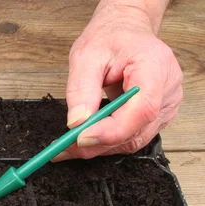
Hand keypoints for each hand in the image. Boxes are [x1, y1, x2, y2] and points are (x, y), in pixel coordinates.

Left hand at [56, 2, 182, 160]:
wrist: (125, 32)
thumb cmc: (110, 38)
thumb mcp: (86, 56)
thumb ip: (81, 89)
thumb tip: (76, 122)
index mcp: (155, 67)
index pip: (141, 110)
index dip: (110, 130)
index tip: (80, 137)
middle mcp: (167, 89)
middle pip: (135, 131)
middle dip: (97, 143)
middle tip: (64, 147)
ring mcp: (166, 105)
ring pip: (133, 140)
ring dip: (99, 146)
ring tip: (69, 144)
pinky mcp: (157, 115)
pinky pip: (132, 137)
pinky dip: (106, 142)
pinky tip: (86, 138)